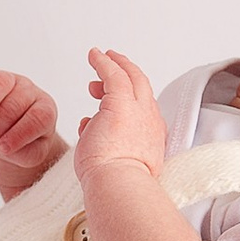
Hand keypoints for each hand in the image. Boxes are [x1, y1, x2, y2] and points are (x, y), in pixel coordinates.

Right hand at [0, 64, 63, 193]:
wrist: (7, 131)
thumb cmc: (22, 143)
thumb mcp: (31, 154)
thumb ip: (23, 152)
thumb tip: (2, 146)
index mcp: (44, 108)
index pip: (38, 118)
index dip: (19, 134)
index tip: (3, 150)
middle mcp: (28, 90)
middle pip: (15, 102)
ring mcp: (7, 80)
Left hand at [75, 48, 167, 186]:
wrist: (119, 185)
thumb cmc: (114, 181)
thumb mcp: (115, 159)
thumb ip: (105, 139)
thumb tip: (87, 125)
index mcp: (151, 137)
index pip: (143, 109)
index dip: (132, 97)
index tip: (116, 93)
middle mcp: (149, 120)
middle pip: (143, 87)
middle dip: (129, 72)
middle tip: (114, 63)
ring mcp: (139, 110)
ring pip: (130, 77)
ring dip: (114, 67)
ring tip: (99, 61)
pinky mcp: (121, 102)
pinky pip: (113, 73)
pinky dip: (103, 62)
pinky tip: (93, 55)